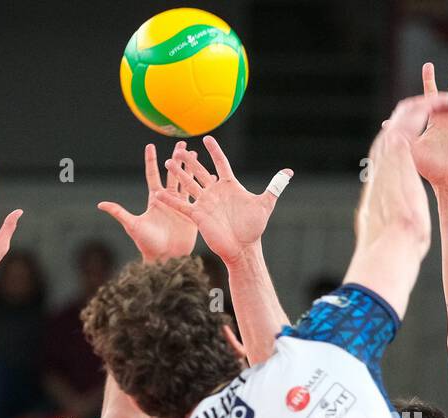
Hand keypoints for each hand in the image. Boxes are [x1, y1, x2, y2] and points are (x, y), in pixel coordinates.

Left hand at [98, 144, 197, 260]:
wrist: (165, 258)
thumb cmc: (147, 244)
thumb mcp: (133, 226)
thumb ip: (119, 213)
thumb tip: (100, 204)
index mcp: (155, 199)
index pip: (153, 175)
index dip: (151, 161)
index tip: (151, 145)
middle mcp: (169, 199)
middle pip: (173, 174)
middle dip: (177, 158)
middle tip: (182, 144)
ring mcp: (182, 205)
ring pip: (187, 182)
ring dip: (192, 168)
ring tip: (196, 154)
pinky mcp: (193, 213)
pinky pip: (200, 197)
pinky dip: (205, 186)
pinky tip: (211, 176)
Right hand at [157, 136, 291, 263]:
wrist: (243, 248)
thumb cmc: (253, 227)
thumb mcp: (265, 204)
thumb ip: (274, 187)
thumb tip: (289, 172)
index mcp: (229, 186)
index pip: (221, 163)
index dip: (215, 151)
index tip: (207, 139)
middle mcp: (215, 192)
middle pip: (200, 171)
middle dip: (191, 161)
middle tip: (180, 149)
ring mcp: (205, 203)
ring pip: (189, 184)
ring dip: (179, 174)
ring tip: (168, 162)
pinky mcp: (198, 215)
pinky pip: (182, 206)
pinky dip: (171, 200)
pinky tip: (158, 194)